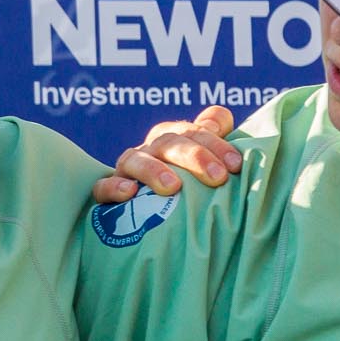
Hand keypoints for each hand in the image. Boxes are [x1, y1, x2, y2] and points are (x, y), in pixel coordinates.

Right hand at [92, 105, 241, 202]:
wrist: (150, 217)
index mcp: (175, 138)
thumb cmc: (189, 188)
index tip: (236, 165)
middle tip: (217, 177)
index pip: (195, 130)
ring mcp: (126, 169)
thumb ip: (217, 143)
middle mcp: (150, 149)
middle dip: (194, 156)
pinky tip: (129, 192)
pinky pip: (103, 186)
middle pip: (169, 142)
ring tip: (173, 186)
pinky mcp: (106, 191)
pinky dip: (114, 187)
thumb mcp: (207, 166)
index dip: (216, 142)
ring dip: (154, 170)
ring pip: (135, 160)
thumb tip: (222, 123)